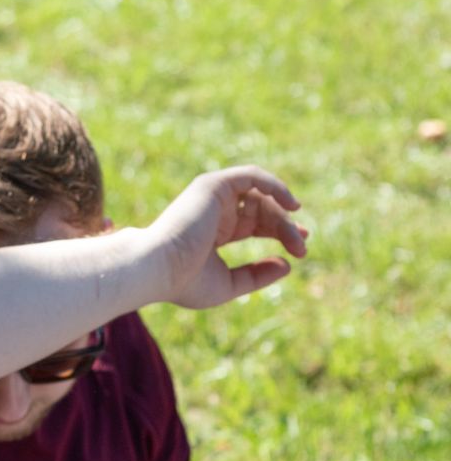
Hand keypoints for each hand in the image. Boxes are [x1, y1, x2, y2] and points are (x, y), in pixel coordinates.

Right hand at [148, 165, 308, 309]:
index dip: (280, 232)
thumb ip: (257, 275)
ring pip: (261, 196)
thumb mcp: (230, 285)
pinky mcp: (214, 185)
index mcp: (216, 231)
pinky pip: (252, 176)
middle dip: (286, 227)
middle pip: (263, 211)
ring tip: (298, 234)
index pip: (255, 224)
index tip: (300, 248)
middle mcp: (216, 211)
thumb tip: (287, 265)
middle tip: (303, 246)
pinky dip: (275, 186)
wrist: (157, 269)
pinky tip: (291, 205)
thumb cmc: (184, 282)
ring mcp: (214, 196)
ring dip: (283, 214)